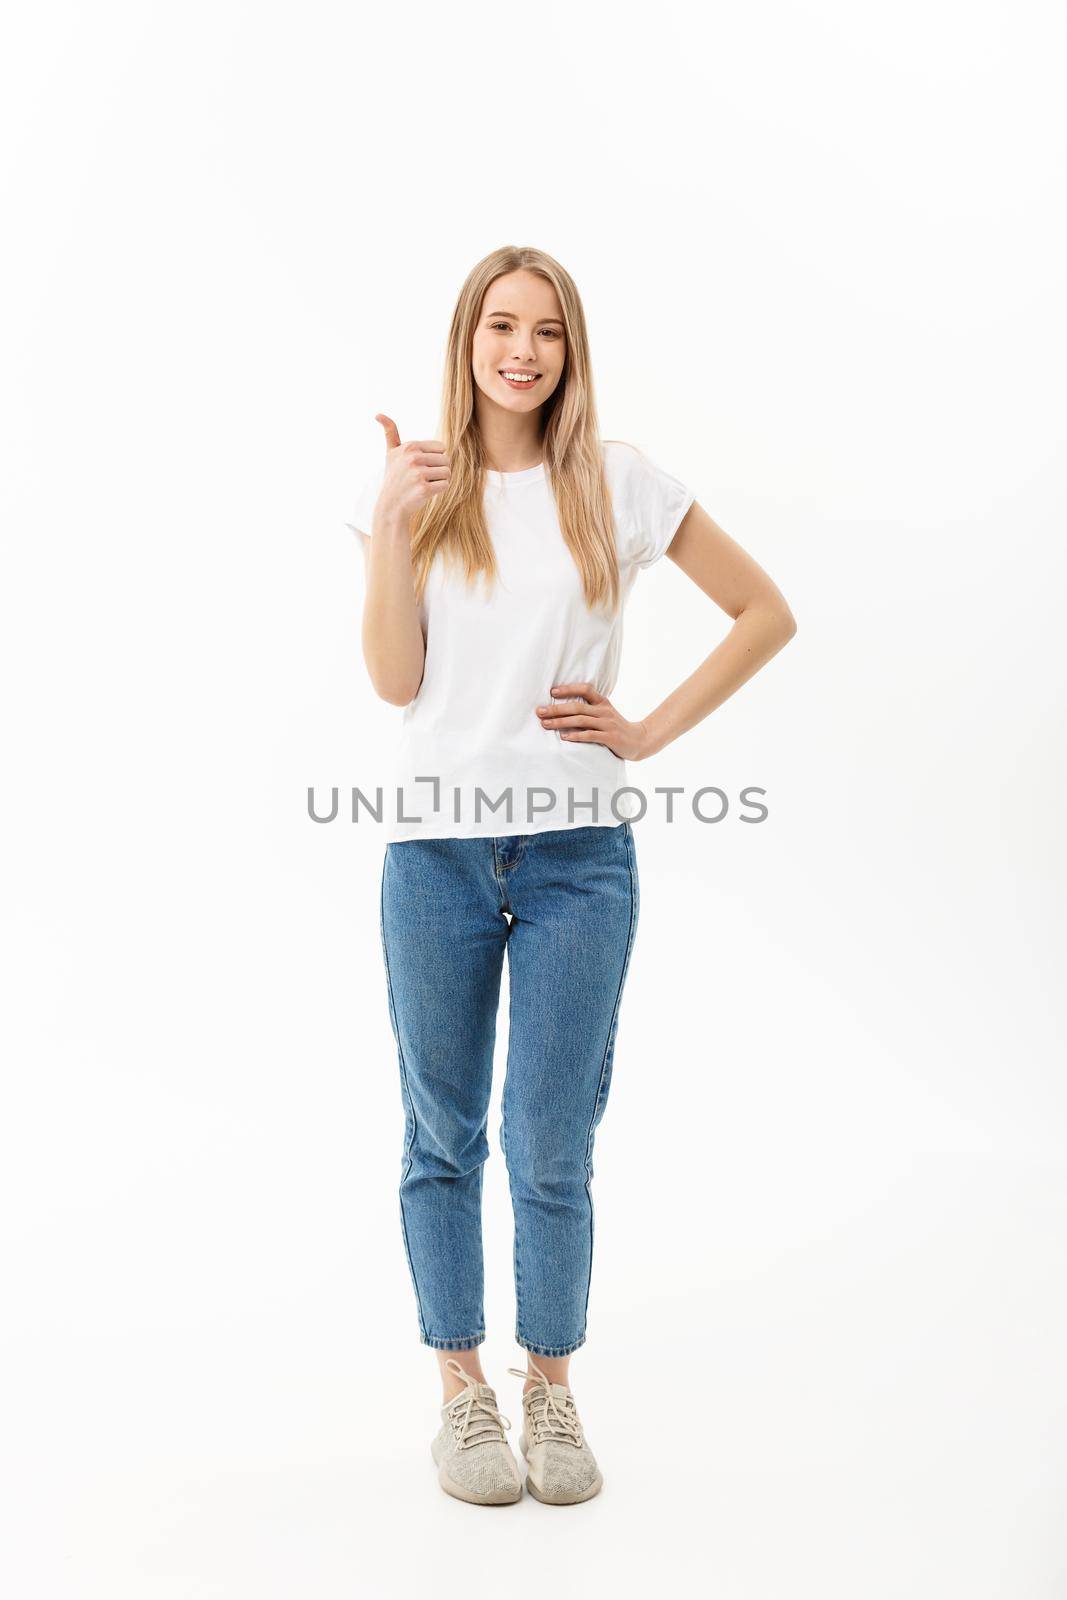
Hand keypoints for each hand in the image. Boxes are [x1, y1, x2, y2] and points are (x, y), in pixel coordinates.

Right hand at [373, 414, 450, 523]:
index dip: (434, 458)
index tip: (419, 466)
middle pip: (446, 460)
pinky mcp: (424, 489)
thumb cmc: (394, 478)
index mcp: (409, 446)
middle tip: (422, 478)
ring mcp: (418, 474)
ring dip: (440, 480)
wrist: (391, 506)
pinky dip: (439, 490)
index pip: (441, 447)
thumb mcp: (391, 454)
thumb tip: (378, 414)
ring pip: (447, 472)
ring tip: (424, 484)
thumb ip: (390, 433)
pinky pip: (445, 485)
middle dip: (438, 470)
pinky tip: (426, 492)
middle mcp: (413, 458)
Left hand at [535, 681, 651, 759]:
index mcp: (602, 702)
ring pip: (581, 720)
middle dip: (556, 708)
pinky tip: (563, 737)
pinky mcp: (610, 738)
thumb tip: (563, 708)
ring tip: (546, 724)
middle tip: (540, 711)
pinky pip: (590, 735)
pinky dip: (575, 736)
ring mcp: (608, 724)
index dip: (568, 688)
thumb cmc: (616, 727)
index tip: (552, 691)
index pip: (585, 689)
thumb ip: (589, 709)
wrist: (639, 741)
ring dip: (561, 722)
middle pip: (577, 706)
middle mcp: (604, 711)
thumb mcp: (605, 714)